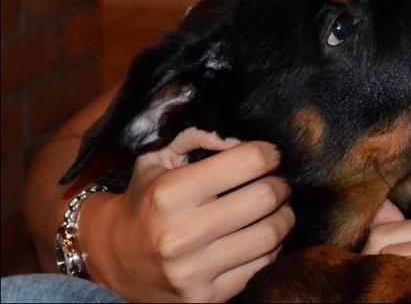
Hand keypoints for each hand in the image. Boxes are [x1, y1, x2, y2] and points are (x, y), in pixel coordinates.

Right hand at [80, 128, 295, 301]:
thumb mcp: (158, 158)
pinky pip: (263, 266)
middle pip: (266, 197)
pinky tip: (259, 236)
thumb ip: (198, 136)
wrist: (112, 259)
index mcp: (170, 194)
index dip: (269, 153)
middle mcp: (180, 235)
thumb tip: (240, 141)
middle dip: (280, 185)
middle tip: (276, 183)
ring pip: (271, 235)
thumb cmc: (145, 200)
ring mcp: (193, 271)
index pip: (249, 161)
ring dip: (284, 216)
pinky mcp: (205, 298)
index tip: (269, 155)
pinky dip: (272, 247)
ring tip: (275, 209)